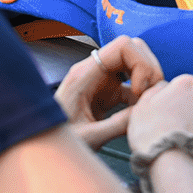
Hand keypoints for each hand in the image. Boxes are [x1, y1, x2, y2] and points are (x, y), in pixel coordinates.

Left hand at [54, 35, 165, 149]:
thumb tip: (144, 112)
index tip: (139, 90)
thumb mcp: (88, 137)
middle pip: (133, 49)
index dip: (140, 63)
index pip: (123, 46)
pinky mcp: (107, 92)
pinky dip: (142, 94)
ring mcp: (102, 80)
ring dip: (148, 80)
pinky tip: (139, 112)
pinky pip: (132, 83)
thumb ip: (117, 125)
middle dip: (148, 69)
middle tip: (149, 95)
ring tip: (146, 104)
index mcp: (84, 74)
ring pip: (135, 63)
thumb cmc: (56, 141)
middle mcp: (94, 70)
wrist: (43, 146)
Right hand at [129, 73, 192, 164]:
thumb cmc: (153, 134)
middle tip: (187, 120)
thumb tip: (163, 87)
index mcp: (189, 85)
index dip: (176, 97)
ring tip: (189, 142)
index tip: (169, 110)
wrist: (172, 166)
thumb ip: (156, 90)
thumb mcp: (142, 106)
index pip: (185, 84)